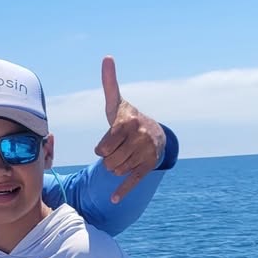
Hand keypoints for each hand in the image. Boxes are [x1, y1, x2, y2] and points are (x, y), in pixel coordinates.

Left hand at [95, 56, 165, 203]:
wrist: (155, 133)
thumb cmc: (128, 119)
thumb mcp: (117, 103)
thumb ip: (110, 83)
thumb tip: (107, 57)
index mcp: (128, 122)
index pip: (103, 147)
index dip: (102, 149)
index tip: (107, 144)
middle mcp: (139, 137)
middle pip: (108, 161)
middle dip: (109, 159)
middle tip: (117, 152)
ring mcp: (145, 153)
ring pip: (117, 171)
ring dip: (115, 168)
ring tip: (124, 158)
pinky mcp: (149, 167)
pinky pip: (131, 181)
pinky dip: (122, 192)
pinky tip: (113, 200)